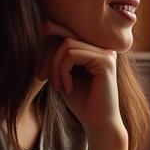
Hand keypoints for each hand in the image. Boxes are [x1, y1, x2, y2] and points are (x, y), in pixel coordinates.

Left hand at [40, 21, 123, 136]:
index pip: (71, 34)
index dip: (55, 33)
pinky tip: (67, 88)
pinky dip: (63, 71)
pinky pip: (72, 55)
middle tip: (43, 78)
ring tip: (58, 86)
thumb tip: (46, 25)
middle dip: (50, 58)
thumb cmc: (82, 102)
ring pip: (67, 45)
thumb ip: (60, 55)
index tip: (43, 31)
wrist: (98, 124)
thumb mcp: (65, 74)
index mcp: (97, 50)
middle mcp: (104, 48)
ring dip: (55, 67)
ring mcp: (107, 53)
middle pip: (66, 37)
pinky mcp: (105, 61)